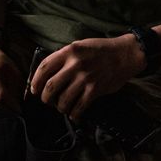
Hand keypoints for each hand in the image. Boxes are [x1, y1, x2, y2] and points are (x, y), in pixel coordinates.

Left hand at [30, 35, 144, 120]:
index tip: (34, 89)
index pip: (44, 67)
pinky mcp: (95, 89)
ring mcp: (85, 78)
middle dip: (45, 98)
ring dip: (59, 107)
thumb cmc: (102, 49)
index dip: (36, 81)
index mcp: (69, 51)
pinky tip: (74, 115)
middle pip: (50, 87)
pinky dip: (74, 114)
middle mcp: (75, 64)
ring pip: (63, 100)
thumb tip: (48, 72)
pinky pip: (79, 107)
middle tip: (47, 101)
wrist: (126, 54)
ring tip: (61, 108)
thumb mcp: (81, 46)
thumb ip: (65, 56)